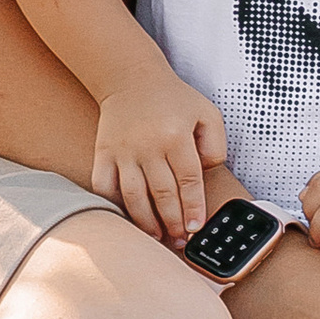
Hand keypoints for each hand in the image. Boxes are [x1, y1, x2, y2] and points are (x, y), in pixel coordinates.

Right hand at [93, 82, 229, 244]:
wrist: (131, 78)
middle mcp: (148, 145)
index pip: (189, 181)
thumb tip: (208, 174)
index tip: (196, 228)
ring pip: (134, 197)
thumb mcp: (207, 113)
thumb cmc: (173, 99)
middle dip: (173, 223)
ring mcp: (123, 151)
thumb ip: (216, 145)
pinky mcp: (103, 152)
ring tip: (157, 236)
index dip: (194, 209)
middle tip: (180, 240)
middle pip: (162, 195)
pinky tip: (127, 217)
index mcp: (176, 136)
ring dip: (146, 222)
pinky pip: (104, 186)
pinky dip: (114, 205)